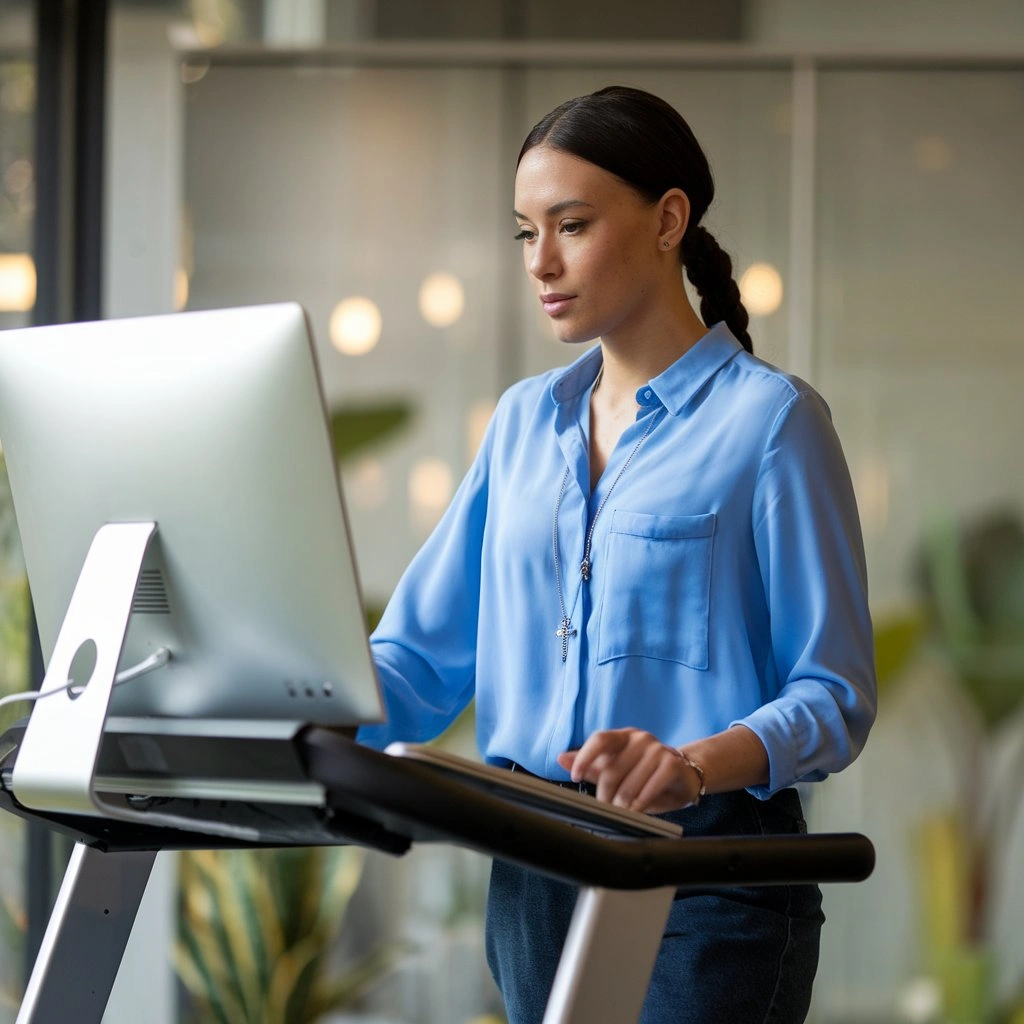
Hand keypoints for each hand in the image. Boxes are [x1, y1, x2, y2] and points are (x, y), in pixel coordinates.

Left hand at [556, 727, 702, 813]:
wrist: (684, 776)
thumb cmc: (646, 773)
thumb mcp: (617, 768)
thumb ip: (591, 764)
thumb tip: (561, 758)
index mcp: (623, 736)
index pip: (599, 740)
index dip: (584, 758)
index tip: (575, 777)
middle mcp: (639, 738)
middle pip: (611, 770)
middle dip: (605, 795)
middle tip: (607, 807)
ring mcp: (657, 749)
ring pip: (629, 784)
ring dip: (623, 804)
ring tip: (623, 811)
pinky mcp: (672, 764)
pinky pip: (649, 789)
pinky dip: (639, 804)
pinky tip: (637, 810)